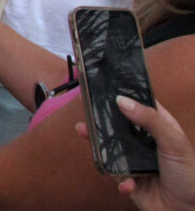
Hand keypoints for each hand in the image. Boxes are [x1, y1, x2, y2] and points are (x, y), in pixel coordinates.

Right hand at [77, 97, 194, 210]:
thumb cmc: (188, 173)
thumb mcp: (173, 141)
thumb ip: (149, 119)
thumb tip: (121, 100)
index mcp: (159, 127)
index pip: (139, 105)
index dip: (123, 95)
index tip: (103, 85)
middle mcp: (144, 141)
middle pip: (118, 124)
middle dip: (102, 118)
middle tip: (85, 106)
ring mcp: (134, 160)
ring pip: (110, 147)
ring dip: (98, 143)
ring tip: (84, 133)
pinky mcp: (127, 178)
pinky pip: (114, 173)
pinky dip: (118, 178)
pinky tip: (128, 183)